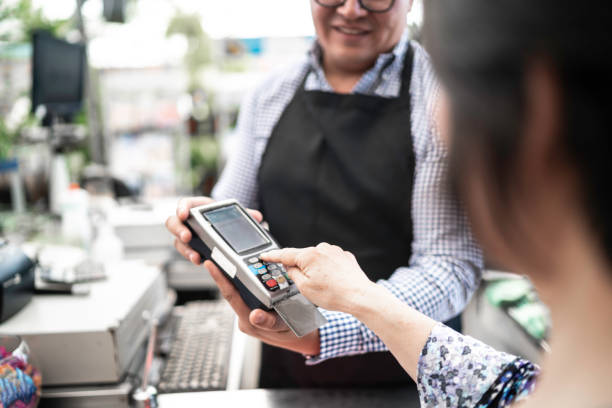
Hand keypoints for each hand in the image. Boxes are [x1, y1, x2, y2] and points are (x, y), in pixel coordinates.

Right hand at [165, 197, 262, 264]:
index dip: (182, 207)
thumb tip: (257, 216)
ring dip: (185, 248)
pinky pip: (186, 251)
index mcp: (198, 207)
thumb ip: (246, 215)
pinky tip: (199, 260)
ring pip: (178, 241)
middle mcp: (189, 221)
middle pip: (173, 223)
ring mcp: (187, 235)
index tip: (184, 214)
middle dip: (179, 230)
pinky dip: (191, 255)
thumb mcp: (236, 215)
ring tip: (195, 256)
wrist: (225, 230)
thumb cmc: (226, 218)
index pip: (185, 204)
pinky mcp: (191, 247)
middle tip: (188, 237)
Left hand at [205, 260, 320, 354]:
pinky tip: (249, 272)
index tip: (210, 264)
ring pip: (240, 291)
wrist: (298, 338)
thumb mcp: (283, 326)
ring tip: (232, 259)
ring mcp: (248, 313)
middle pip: (232, 290)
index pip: (230, 295)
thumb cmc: (290, 331)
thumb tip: (255, 315)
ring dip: (238, 276)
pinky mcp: (252, 309)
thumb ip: (267, 322)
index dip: (219, 278)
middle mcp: (244, 316)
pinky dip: (249, 282)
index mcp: (247, 320)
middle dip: (225, 272)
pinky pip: (248, 293)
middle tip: (219, 254)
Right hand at [261, 243, 373, 313]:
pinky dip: (328, 271)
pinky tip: (333, 283)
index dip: (272, 256)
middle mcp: (322, 248)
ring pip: (317, 260)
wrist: (359, 296)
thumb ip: (293, 274)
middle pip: (302, 258)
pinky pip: (329, 261)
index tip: (264, 255)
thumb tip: (290, 267)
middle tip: (307, 286)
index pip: (285, 254)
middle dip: (301, 269)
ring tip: (325, 287)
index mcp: (309, 255)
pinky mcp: (344, 256)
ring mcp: (334, 251)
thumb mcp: (304, 288)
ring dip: (316, 271)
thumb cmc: (334, 294)